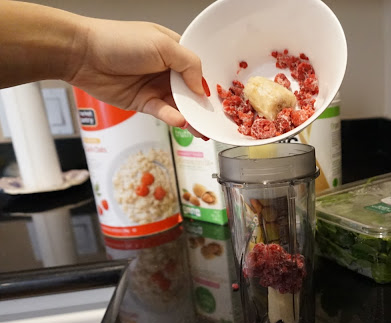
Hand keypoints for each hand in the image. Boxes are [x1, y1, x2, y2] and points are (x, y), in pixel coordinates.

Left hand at [68, 18, 208, 132]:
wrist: (82, 54)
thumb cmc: (117, 40)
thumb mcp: (162, 44)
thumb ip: (188, 63)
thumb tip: (200, 87)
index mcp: (174, 51)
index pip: (199, 69)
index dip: (209, 83)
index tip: (220, 97)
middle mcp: (167, 70)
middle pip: (192, 92)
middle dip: (202, 106)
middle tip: (214, 119)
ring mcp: (155, 87)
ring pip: (180, 106)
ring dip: (191, 116)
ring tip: (200, 127)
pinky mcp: (144, 103)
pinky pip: (163, 113)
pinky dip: (173, 118)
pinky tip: (180, 120)